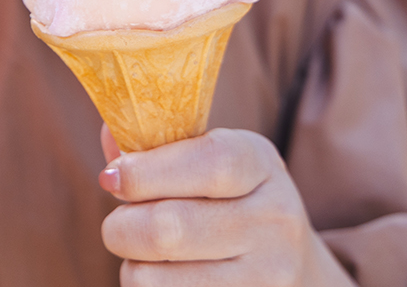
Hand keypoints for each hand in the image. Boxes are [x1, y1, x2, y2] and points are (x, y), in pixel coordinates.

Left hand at [98, 126, 352, 285]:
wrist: (295, 269)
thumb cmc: (229, 203)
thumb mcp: (210, 161)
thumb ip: (158, 147)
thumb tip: (111, 134)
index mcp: (260, 163)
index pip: (209, 162)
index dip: (148, 171)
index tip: (111, 177)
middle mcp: (274, 219)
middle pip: (169, 227)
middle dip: (122, 227)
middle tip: (119, 226)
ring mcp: (267, 275)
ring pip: (154, 279)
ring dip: (134, 268)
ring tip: (149, 258)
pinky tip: (169, 278)